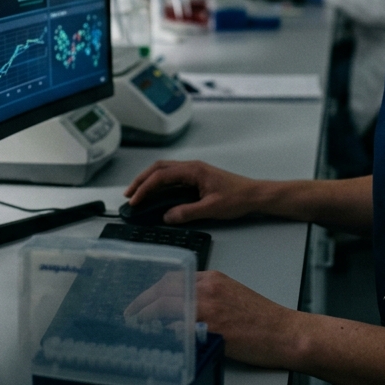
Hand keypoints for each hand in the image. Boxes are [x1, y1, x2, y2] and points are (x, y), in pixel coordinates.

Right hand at [124, 160, 262, 224]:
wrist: (254, 195)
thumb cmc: (237, 198)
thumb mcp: (212, 208)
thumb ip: (187, 212)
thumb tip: (166, 217)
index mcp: (193, 170)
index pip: (161, 176)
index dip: (145, 188)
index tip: (135, 201)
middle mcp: (191, 167)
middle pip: (159, 168)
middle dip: (141, 180)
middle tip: (129, 194)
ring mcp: (194, 171)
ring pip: (164, 171)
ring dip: (149, 180)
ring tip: (137, 194)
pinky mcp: (197, 178)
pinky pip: (172, 177)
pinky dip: (159, 184)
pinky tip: (156, 194)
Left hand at [125, 270, 300, 367]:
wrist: (283, 332)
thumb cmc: (262, 319)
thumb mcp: (232, 294)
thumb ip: (207, 295)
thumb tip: (182, 306)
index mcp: (212, 278)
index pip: (173, 277)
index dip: (154, 289)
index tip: (144, 299)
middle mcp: (207, 288)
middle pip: (164, 288)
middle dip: (143, 301)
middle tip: (132, 312)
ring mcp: (208, 308)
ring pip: (166, 305)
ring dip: (147, 315)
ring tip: (138, 325)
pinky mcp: (212, 328)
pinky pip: (179, 328)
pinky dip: (166, 332)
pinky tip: (159, 338)